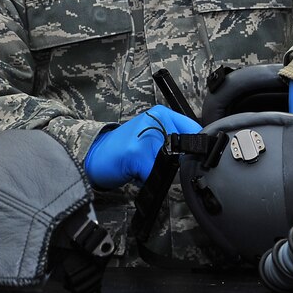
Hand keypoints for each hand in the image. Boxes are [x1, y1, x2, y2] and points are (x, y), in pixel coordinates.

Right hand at [84, 105, 201, 188]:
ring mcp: (146, 136)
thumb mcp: (152, 134)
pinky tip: (135, 171)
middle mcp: (155, 119)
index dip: (197, 146)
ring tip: (143, 165)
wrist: (95, 153)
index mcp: (161, 113)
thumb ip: (174, 138)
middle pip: (183, 150)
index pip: (193, 128)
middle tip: (154, 162)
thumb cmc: (125, 147)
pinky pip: (154, 174)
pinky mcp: (136, 153)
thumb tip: (198, 152)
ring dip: (159, 172)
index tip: (195, 156)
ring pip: (170, 164)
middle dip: (174, 163)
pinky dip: (147, 179)